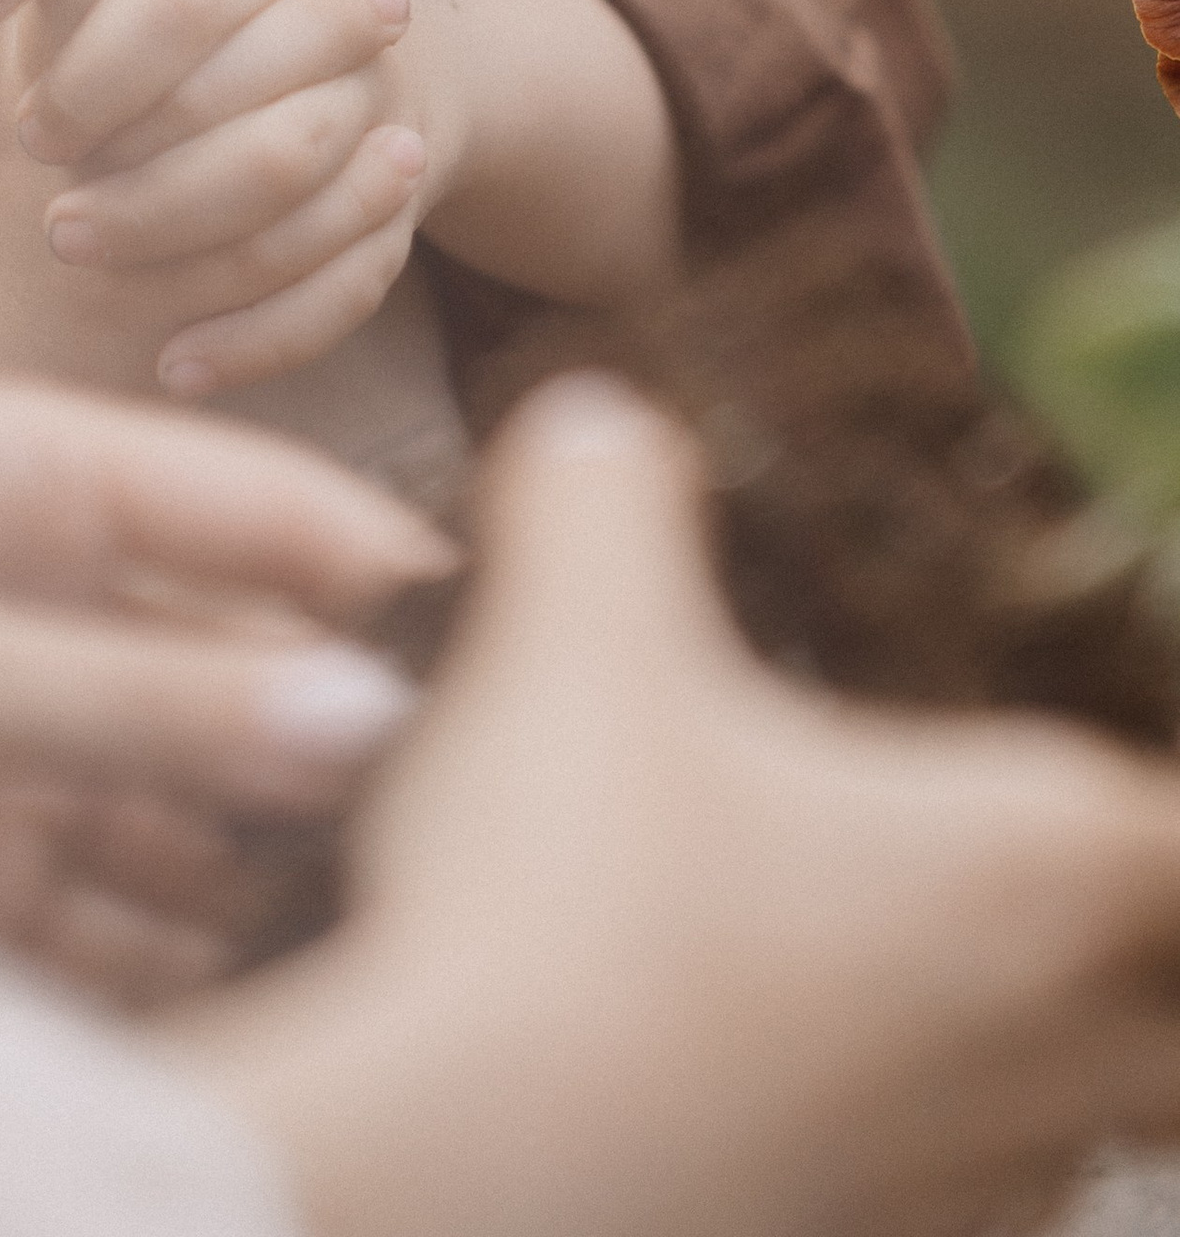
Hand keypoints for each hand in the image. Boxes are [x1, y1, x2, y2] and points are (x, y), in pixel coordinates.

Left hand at [0, 0, 678, 344]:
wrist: (345, 36)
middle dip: (102, 77)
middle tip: (27, 143)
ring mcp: (363, 82)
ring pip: (282, 148)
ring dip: (171, 206)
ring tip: (66, 243)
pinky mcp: (393, 190)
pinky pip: (344, 268)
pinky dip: (262, 326)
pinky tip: (172, 363)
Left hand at [0, 383, 451, 1019]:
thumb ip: (142, 705)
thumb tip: (366, 719)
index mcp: (19, 479)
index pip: (253, 506)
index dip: (380, 577)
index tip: (526, 667)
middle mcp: (24, 597)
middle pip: (234, 671)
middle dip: (329, 758)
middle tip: (466, 857)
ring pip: (186, 812)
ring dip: (263, 877)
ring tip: (377, 952)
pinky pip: (109, 920)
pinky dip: (173, 962)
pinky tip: (254, 1007)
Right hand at [176, 376, 1179, 1236]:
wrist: (470, 1169)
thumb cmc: (575, 894)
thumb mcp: (575, 631)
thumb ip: (609, 494)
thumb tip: (603, 421)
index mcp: (1042, 865)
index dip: (1165, 790)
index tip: (1118, 763)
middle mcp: (1051, 1043)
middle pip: (1178, 1020)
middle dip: (1140, 958)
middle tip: (1060, 883)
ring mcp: (969, 1184)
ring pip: (1078, 1129)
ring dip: (1038, 1059)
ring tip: (927, 981)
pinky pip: (949, 1198)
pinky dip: (917, 1143)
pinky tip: (801, 1084)